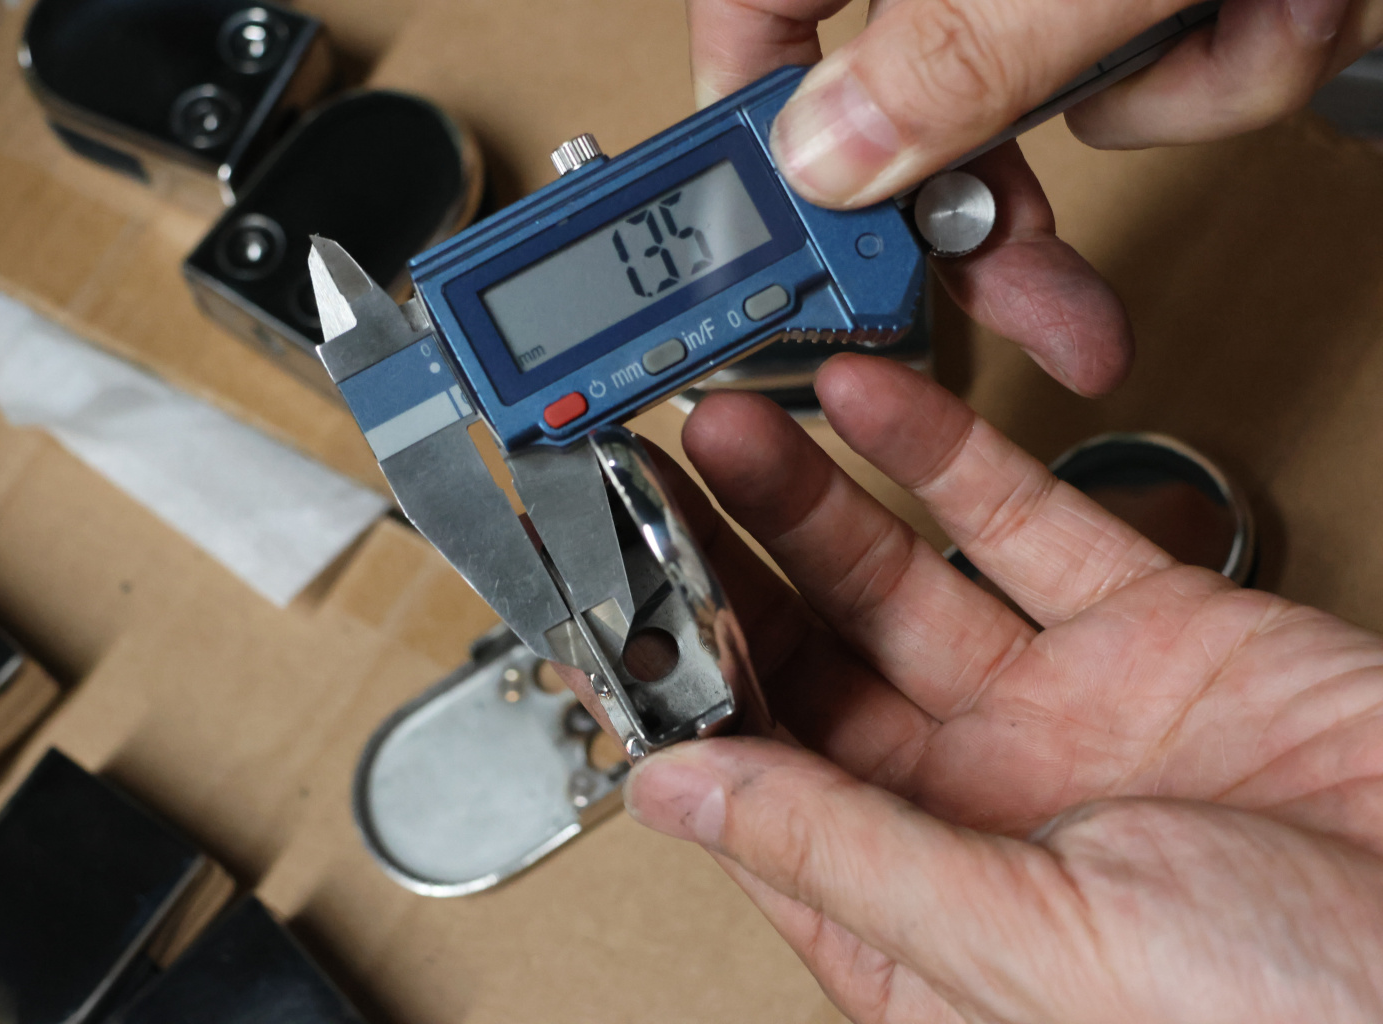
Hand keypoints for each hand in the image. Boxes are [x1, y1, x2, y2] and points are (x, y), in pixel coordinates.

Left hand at [624, 355, 1382, 1021]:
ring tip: (728, 430)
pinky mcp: (1150, 630)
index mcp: (919, 916)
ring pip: (900, 583)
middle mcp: (975, 809)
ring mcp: (1059, 711)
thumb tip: (676, 795)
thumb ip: (838, 850)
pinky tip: (867, 409)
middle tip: (653, 497)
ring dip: (811, 504)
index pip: (758, 791)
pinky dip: (944, 461)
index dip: (683, 701)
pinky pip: (1022, 527)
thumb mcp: (1018, 941)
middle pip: (811, 670)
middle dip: (730, 578)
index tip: (617, 612)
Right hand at [686, 0, 1382, 394]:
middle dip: (1012, 206)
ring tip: (1255, 1)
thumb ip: (955, 54)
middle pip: (908, 102)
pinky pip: (1160, 74)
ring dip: (1176, 89)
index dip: (764, 148)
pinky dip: (1235, 58)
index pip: (754, 25)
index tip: (806, 259)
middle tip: (1047, 309)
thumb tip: (826, 161)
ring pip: (1054, 100)